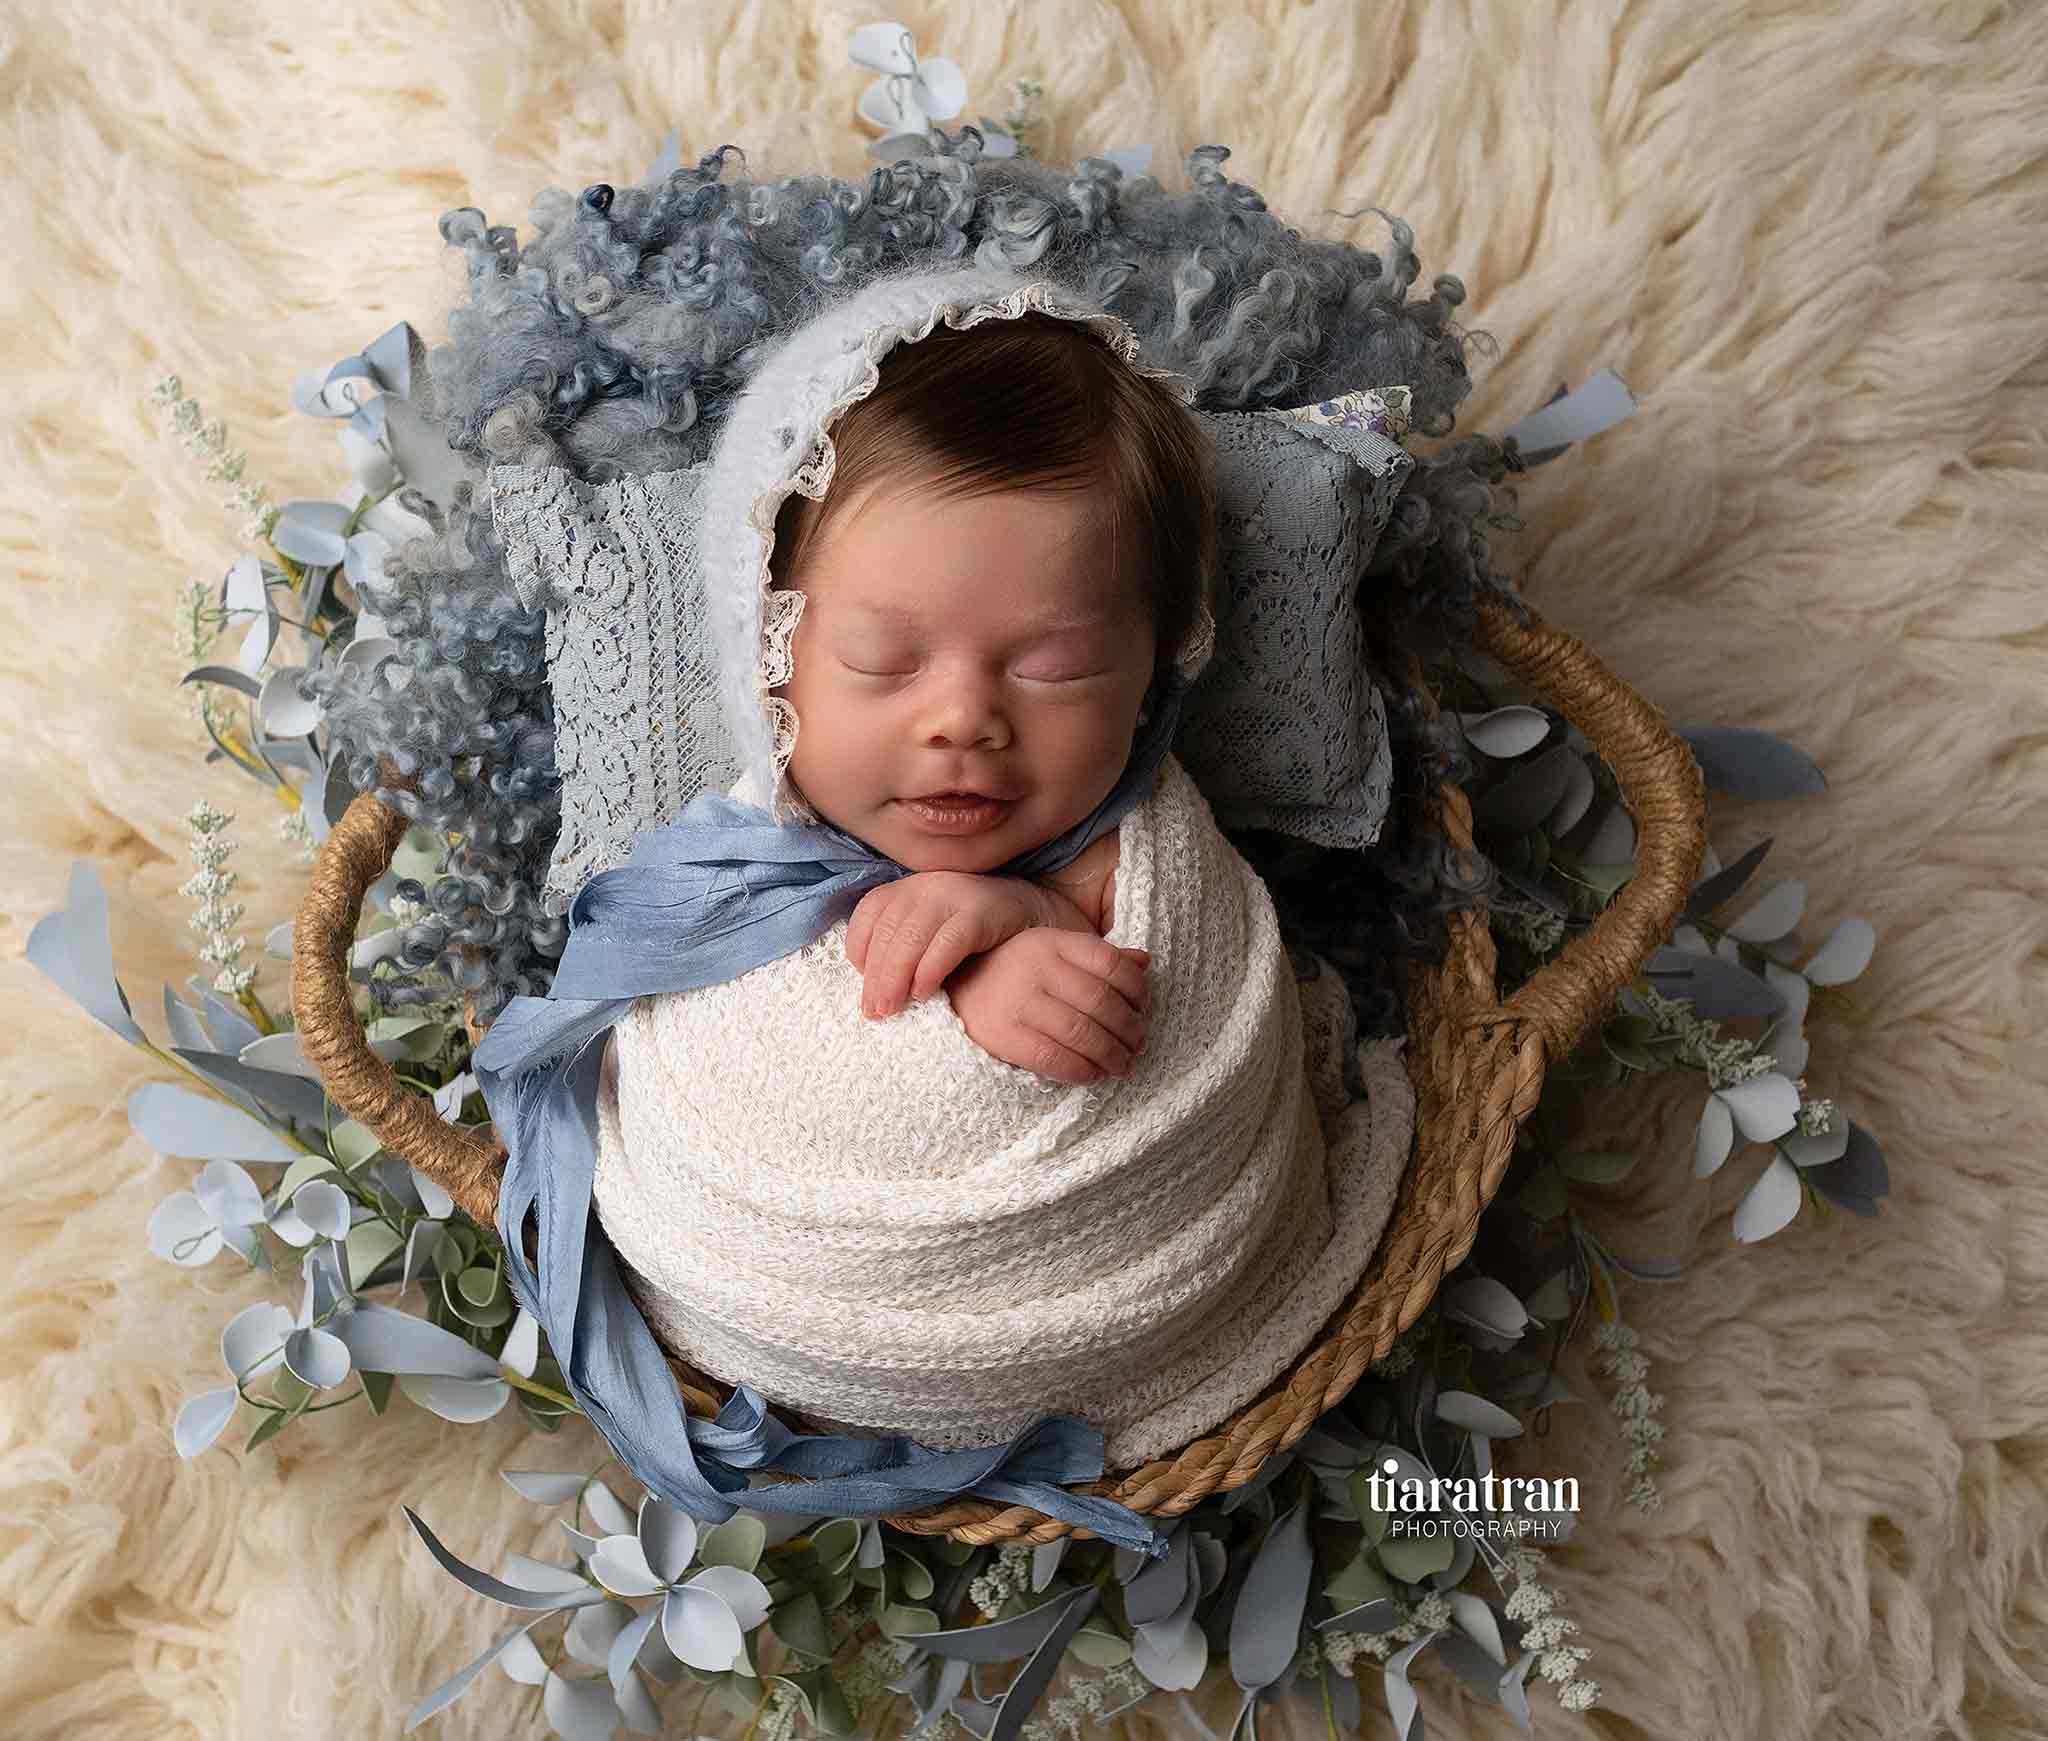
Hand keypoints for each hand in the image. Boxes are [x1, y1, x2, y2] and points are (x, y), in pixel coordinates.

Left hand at [846, 871, 1044, 1017]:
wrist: (1026, 913)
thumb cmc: (968, 937)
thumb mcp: (926, 937)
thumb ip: (900, 955)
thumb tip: (871, 997)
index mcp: (903, 890)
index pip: (867, 918)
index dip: (859, 955)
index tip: (865, 988)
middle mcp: (923, 886)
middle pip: (888, 932)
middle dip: (876, 977)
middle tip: (875, 1012)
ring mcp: (951, 895)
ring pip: (912, 937)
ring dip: (896, 977)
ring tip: (892, 1008)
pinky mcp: (979, 912)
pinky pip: (947, 942)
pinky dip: (930, 969)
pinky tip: (924, 992)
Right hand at [945, 928, 1152, 1084]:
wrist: (949, 985)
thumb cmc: (1014, 971)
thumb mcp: (1052, 952)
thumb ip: (1097, 958)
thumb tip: (1144, 962)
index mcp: (1052, 942)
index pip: (1110, 963)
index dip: (1137, 990)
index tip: (1143, 1008)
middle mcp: (1036, 967)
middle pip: (1101, 1002)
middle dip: (1129, 1030)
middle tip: (1138, 1045)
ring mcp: (1018, 1001)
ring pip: (1083, 1033)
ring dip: (1112, 1055)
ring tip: (1122, 1064)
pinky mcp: (1004, 1035)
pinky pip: (1055, 1058)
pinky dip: (1083, 1071)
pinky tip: (1093, 1074)